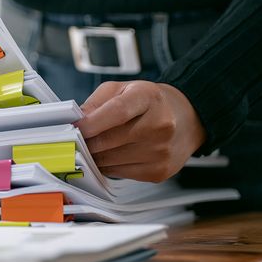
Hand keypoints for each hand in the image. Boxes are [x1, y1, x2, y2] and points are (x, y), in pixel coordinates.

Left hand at [77, 81, 205, 182]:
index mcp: (148, 98)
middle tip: (77, 137)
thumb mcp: (122, 89)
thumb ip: (96, 102)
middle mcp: (160, 125)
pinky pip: (119, 173)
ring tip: (96, 144)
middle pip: (109, 140)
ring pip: (110, 160)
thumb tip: (75, 121)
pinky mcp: (159, 171)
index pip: (117, 112)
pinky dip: (108, 165)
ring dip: (95, 155)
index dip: (91, 123)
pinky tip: (112, 154)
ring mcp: (161, 151)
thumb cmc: (150, 102)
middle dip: (86, 141)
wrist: (186, 118)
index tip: (75, 128)